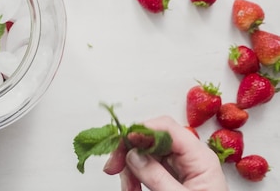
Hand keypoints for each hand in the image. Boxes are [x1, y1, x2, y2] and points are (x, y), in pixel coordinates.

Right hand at [103, 116, 227, 190]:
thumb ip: (157, 177)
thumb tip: (133, 154)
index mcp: (200, 158)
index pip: (167, 128)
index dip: (141, 131)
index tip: (122, 145)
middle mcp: (190, 158)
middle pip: (151, 140)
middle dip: (129, 153)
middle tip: (113, 168)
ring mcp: (181, 168)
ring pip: (145, 154)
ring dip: (130, 169)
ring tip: (127, 188)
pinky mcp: (173, 179)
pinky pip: (148, 169)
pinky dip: (135, 177)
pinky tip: (132, 188)